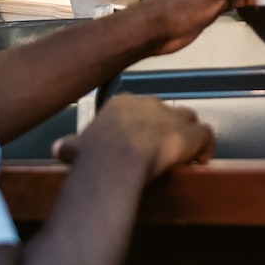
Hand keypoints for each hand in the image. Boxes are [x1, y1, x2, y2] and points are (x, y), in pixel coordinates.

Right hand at [54, 94, 212, 181]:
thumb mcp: (77, 147)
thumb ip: (72, 146)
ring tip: (184, 153)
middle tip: (160, 149)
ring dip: (187, 135)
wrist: (116, 159)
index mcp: (122, 104)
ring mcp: (172, 116)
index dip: (139, 123)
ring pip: (187, 118)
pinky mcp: (190, 133)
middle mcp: (149, 104)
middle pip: (163, 110)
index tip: (138, 138)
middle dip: (163, 128)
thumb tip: (59, 148)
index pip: (136, 107)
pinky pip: (205, 135)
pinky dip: (206, 147)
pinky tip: (202, 160)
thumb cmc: (95, 154)